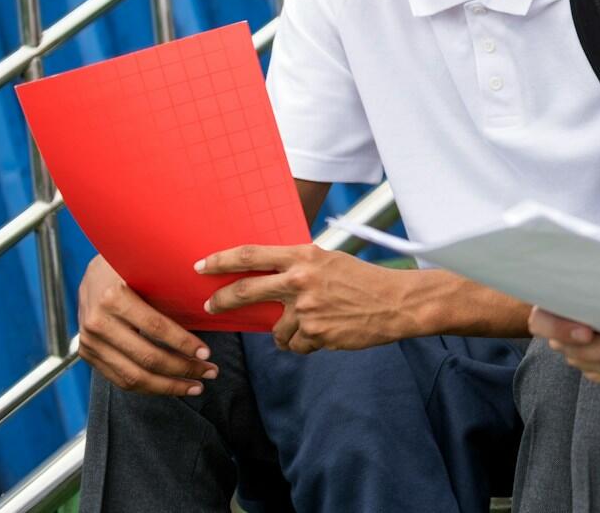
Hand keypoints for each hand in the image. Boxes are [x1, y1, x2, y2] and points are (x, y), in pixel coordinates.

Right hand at [77, 255, 218, 395]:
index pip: (155, 327)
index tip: (207, 353)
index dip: (183, 343)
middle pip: (146, 357)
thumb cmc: (131, 268)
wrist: (92, 273)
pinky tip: (171, 386)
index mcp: (114, 297)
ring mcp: (88, 342)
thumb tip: (209, 308)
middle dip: (182, 369)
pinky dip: (148, 387)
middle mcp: (97, 322)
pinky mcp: (87, 354)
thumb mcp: (147, 269)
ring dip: (168, 386)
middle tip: (210, 372)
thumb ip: (168, 289)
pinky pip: (120, 379)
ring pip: (132, 376)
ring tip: (196, 386)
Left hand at [198, 244, 412, 352]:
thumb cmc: (365, 281)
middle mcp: (300, 280)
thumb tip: (268, 278)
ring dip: (290, 332)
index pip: (251, 255)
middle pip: (245, 291)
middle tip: (211, 306)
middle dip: (222, 300)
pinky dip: (307, 343)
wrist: (397, 302)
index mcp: (305, 256)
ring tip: (318, 324)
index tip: (201, 266)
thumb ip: (300, 267)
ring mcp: (306, 308)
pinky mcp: (314, 333)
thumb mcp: (331, 262)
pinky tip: (330, 332)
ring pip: (276, 330)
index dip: (221, 260)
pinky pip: (295, 345)